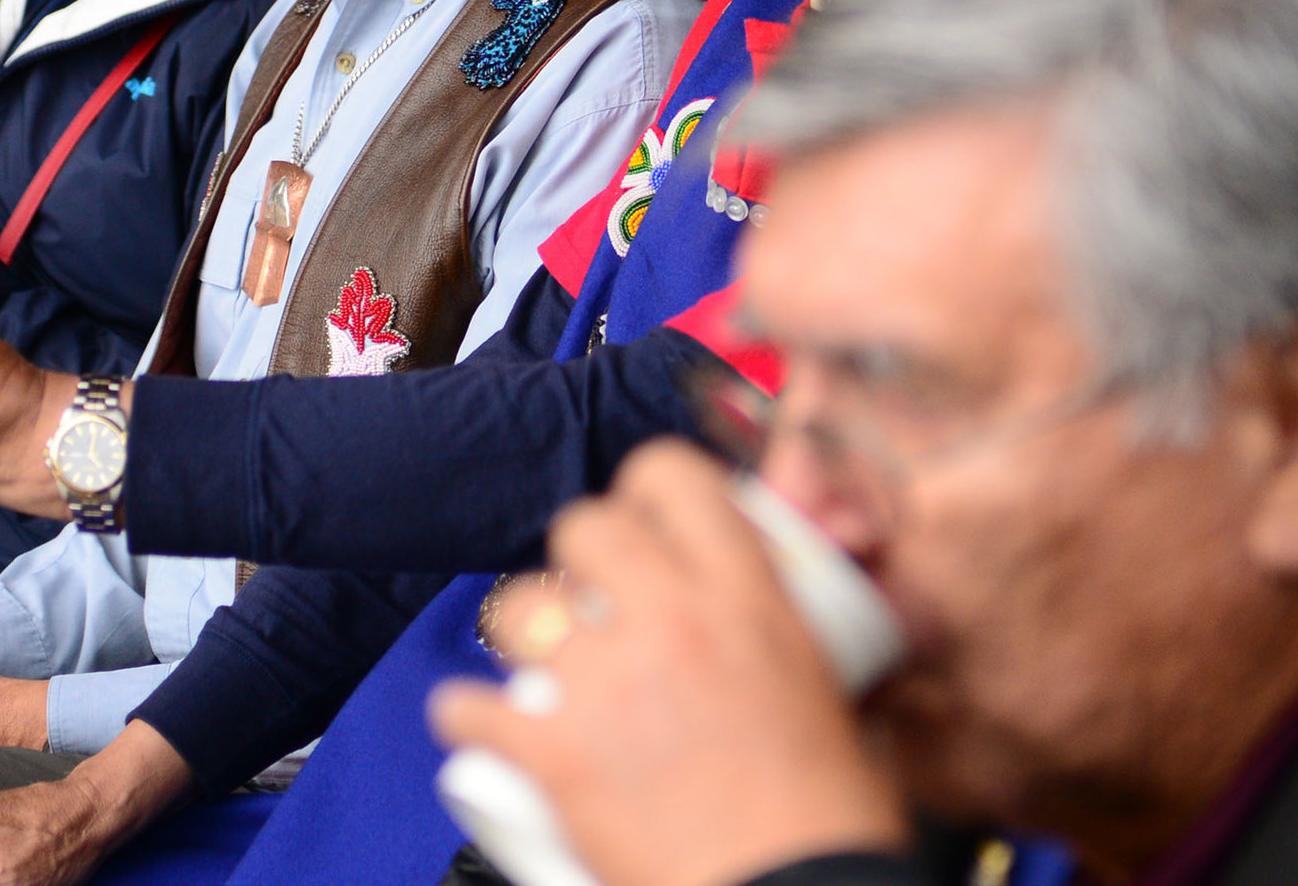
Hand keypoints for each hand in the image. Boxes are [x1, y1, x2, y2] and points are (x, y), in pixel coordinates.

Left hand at [429, 440, 909, 885]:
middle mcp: (670, 621)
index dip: (647, 487)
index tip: (647, 516)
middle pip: (583, 526)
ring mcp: (607, 685)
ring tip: (543, 660)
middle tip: (599, 597)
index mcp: (746, 597)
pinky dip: (464, 714)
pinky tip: (477, 721)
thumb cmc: (828, 822)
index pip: (669, 475)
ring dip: (525, 630)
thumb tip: (789, 619)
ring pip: (519, 605)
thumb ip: (798, 640)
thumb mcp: (833, 694)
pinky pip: (467, 706)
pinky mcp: (556, 755)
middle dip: (583, 557)